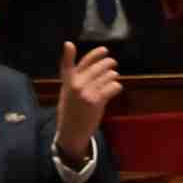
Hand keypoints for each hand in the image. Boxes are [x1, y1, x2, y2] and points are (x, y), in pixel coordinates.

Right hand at [54, 43, 121, 163]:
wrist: (71, 132)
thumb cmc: (69, 112)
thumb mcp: (66, 92)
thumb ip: (72, 77)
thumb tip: (83, 65)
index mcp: (68, 81)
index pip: (81, 62)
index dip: (94, 54)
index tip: (104, 50)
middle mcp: (77, 84)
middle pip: (97, 67)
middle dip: (108, 63)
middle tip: (113, 63)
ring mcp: (86, 92)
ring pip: (107, 76)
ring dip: (113, 75)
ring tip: (113, 77)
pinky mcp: (96, 101)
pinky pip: (112, 87)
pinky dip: (116, 86)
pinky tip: (116, 87)